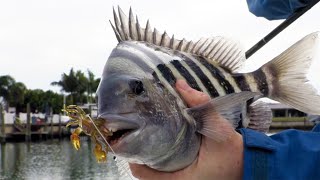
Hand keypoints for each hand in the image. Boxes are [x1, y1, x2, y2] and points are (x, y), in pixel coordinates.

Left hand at [129, 80, 243, 179]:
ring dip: (148, 156)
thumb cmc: (234, 154)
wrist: (248, 165)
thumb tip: (179, 84)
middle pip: (144, 172)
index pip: (142, 173)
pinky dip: (159, 160)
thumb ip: (202, 106)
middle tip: (137, 131)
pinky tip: (161, 143)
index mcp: (180, 179)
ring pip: (154, 172)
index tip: (128, 137)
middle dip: (138, 152)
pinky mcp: (186, 178)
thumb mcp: (220, 129)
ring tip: (146, 135)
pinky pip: (165, 172)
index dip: (131, 155)